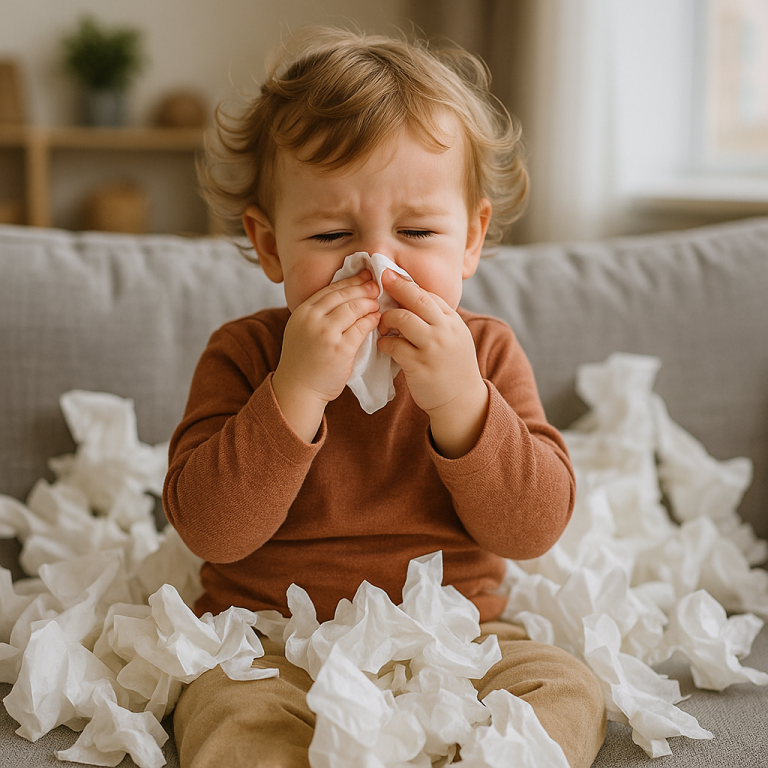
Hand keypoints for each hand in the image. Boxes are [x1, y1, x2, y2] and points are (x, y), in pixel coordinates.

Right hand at [272, 270, 380, 440]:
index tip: (364, 276)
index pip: (330, 289)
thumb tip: (345, 297)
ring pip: (353, 308)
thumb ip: (318, 314)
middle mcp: (311, 319)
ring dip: (368, 303)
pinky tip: (377, 319)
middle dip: (362, 287)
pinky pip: (360, 328)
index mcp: (302, 312)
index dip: (350, 281)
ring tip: (377, 303)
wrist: (298, 390)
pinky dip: (371, 321)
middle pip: (343, 295)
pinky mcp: (339, 349)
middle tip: (376, 285)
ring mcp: (325, 334)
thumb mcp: (302, 330)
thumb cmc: (304, 362)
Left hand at [377, 269, 488, 457]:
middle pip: (416, 299)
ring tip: (381, 326)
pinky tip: (383, 345)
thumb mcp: (453, 337)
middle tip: (379, 281)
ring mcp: (433, 348)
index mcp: (452, 321)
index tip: (390, 276)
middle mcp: (445, 331)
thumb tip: (410, 298)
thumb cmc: (452, 366)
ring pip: (403, 320)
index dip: (407, 284)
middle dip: (396, 286)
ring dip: (386, 319)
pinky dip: (384, 343)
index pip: (428, 294)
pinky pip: (394, 346)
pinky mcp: (419, 366)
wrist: (462, 400)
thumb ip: (437, 319)